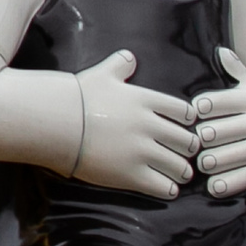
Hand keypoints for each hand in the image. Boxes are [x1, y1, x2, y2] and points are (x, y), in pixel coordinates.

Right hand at [71, 50, 197, 196]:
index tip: (185, 127)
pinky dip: (169, 189)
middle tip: (185, 154)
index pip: (185, 112)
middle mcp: (150, 126)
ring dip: (182, 172)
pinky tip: (167, 189)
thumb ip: (120, 64)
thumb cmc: (78, 96)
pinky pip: (163, 187)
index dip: (188, 122)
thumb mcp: (102, 74)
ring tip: (180, 175)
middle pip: (187, 141)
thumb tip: (129, 56)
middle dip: (188, 149)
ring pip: (179, 167)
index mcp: (146, 101)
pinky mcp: (131, 174)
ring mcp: (142, 151)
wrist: (57, 122)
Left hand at [191, 46, 245, 195]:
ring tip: (202, 161)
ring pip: (224, 157)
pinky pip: (241, 179)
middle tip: (194, 141)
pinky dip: (223, 184)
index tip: (195, 113)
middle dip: (200, 138)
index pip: (212, 103)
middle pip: (213, 132)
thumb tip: (221, 50)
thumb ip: (235, 68)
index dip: (198, 109)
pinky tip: (213, 183)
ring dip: (207, 162)